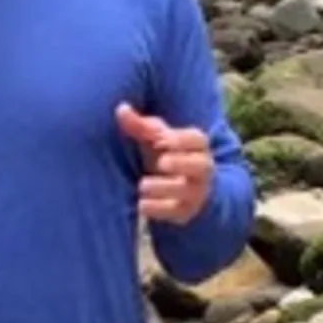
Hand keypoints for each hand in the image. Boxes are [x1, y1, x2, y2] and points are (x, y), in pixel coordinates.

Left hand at [116, 103, 212, 224]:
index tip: (161, 140)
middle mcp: (201, 169)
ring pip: (187, 191)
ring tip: (142, 185)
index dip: (181, 140)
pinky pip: (175, 213)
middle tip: (161, 162)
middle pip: (201, 165)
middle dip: (181, 163)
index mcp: (196, 146)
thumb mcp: (154, 139)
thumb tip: (121, 108)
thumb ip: (140, 125)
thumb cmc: (165, 154)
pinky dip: (158, 210)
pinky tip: (141, 204)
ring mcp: (195, 192)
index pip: (197, 140)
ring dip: (164, 187)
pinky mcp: (184, 212)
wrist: (181, 189)